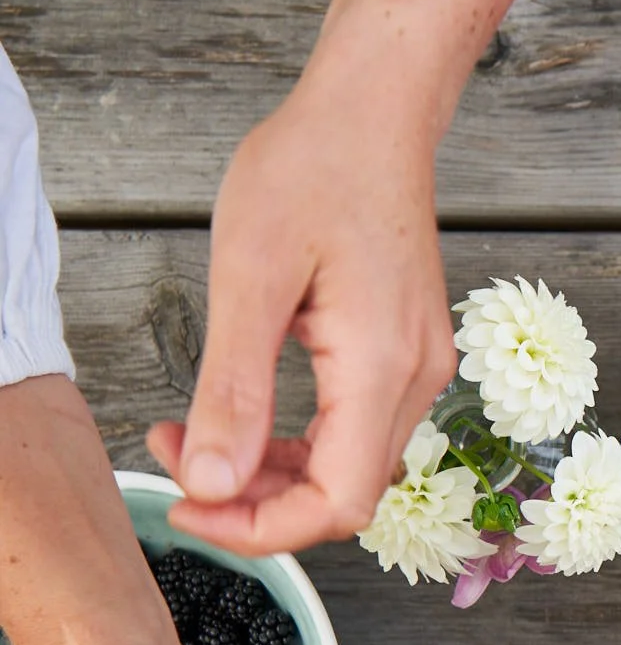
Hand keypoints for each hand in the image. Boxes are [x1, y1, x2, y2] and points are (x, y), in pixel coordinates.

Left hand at [150, 0, 525, 555]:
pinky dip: (298, 440)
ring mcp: (419, 366)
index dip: (262, 529)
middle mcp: (416, 378)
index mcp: (381, 366)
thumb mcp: (250, 278)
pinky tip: (246, 410)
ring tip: (198, 432)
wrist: (375, 115)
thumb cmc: (314, 171)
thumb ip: (234, 389)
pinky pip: (357, 428)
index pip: (338, 502)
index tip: (188, 505)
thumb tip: (213, 484)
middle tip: (176, 457)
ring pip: (351, 466)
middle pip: (347, 494)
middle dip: (255, 500)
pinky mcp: (407, 352)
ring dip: (273, 472)